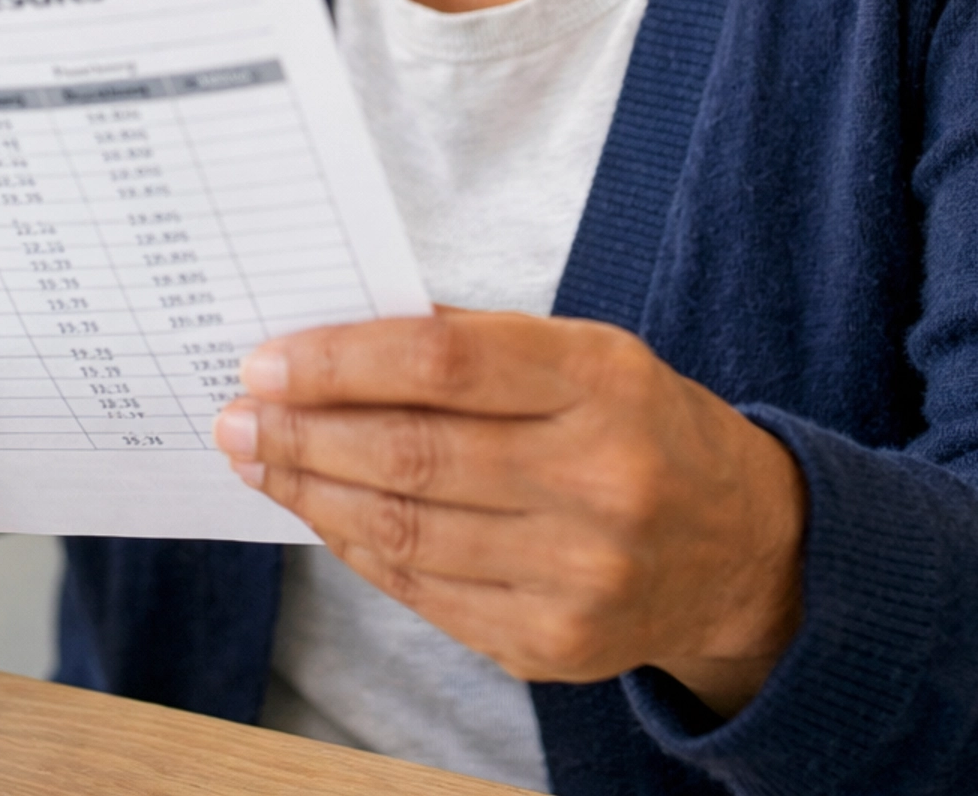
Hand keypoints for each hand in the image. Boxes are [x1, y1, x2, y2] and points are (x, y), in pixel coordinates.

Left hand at [214, 310, 803, 717]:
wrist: (742, 546)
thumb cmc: (637, 423)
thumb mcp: (584, 353)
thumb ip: (473, 342)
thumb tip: (339, 332)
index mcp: (600, 381)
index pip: (443, 361)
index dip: (342, 361)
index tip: (266, 360)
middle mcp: (597, 479)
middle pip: (414, 454)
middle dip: (304, 434)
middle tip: (236, 416)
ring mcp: (578, 574)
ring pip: (408, 532)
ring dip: (313, 494)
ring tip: (258, 462)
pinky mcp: (555, 645)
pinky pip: (426, 594)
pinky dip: (360, 550)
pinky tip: (320, 515)